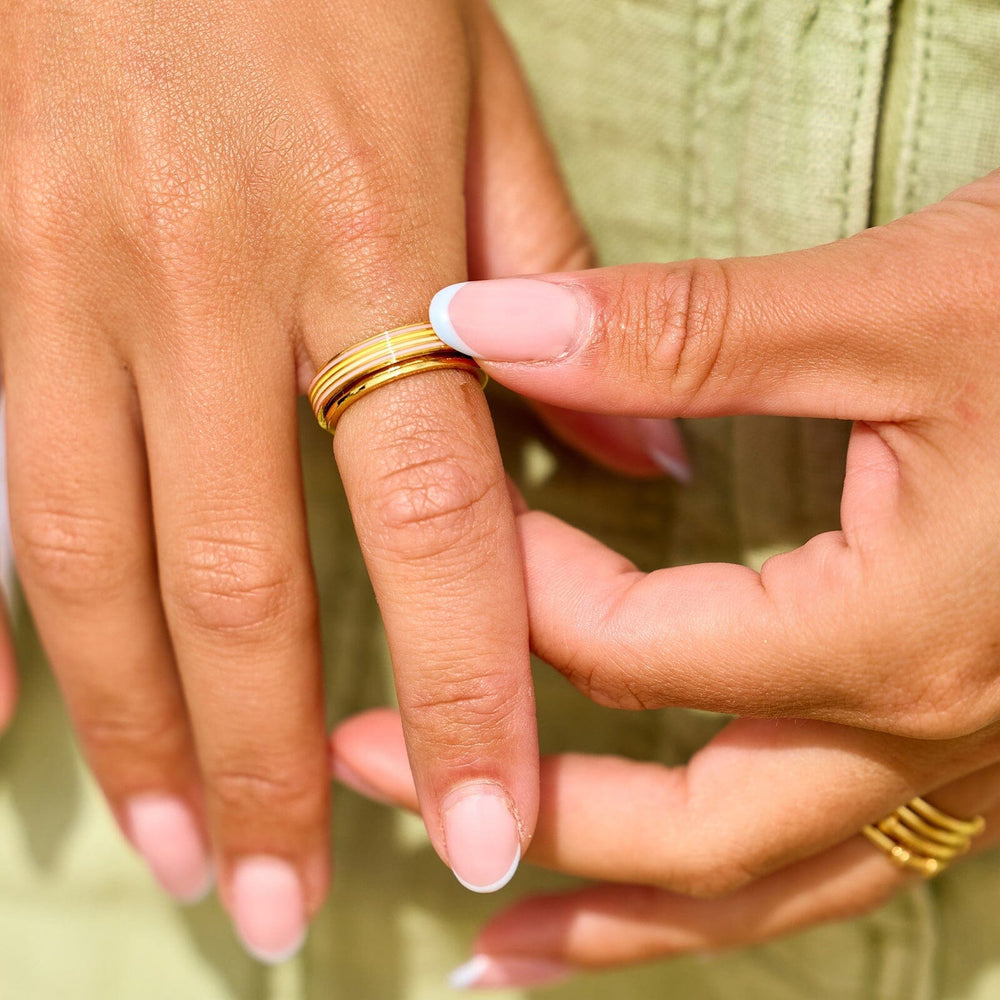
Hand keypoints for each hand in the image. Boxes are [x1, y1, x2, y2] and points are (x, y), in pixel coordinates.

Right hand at [0, 0, 586, 959]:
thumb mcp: (478, 96)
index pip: (432, 523)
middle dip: (269, 764)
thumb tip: (642, 459)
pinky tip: (3, 728)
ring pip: (94, 555)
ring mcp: (65, 277)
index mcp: (368, 247)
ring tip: (184, 853)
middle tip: (283, 903)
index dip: (464, 692)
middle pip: (244, 580)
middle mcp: (208, 285)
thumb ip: (561, 283)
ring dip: (140, 729)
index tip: (481, 829)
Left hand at [336, 169, 999, 980]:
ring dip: (617, 916)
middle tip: (370, 772)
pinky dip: (723, 892)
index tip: (450, 518)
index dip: (517, 587)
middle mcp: (931, 733)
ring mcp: (962, 762)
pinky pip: (827, 860)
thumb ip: (678, 330)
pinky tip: (657, 894)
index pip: (637, 650)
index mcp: (896, 632)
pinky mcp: (970, 747)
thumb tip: (477, 327)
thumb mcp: (890, 308)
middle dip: (517, 805)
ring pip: (764, 887)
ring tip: (495, 950)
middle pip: (684, 826)